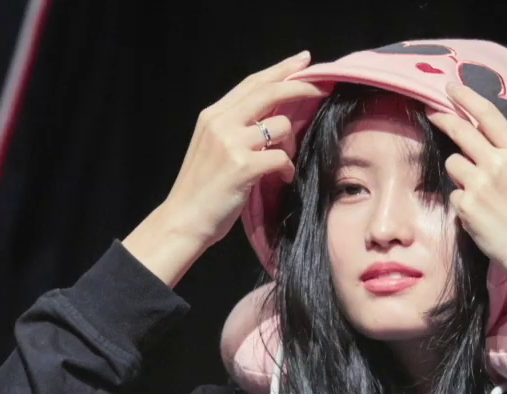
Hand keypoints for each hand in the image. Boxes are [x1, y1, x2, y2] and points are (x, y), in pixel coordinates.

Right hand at [124, 51, 325, 285]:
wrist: (183, 220)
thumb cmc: (202, 189)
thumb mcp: (214, 147)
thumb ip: (236, 128)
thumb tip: (272, 119)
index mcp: (213, 115)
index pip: (252, 83)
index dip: (280, 69)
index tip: (303, 60)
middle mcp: (220, 122)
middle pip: (269, 91)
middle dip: (300, 86)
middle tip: (323, 88)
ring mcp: (231, 143)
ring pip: (280, 125)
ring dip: (291, 143)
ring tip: (282, 162)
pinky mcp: (242, 167)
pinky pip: (281, 157)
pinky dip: (287, 168)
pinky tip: (282, 178)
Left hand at [429, 82, 506, 309]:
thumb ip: (506, 154)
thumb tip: (479, 138)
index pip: (488, 115)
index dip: (466, 98)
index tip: (451, 88)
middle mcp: (498, 162)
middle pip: (461, 130)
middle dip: (443, 118)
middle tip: (432, 113)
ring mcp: (480, 183)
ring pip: (453, 163)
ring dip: (459, 174)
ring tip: (478, 194)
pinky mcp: (466, 205)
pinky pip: (454, 194)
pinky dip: (462, 203)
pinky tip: (479, 215)